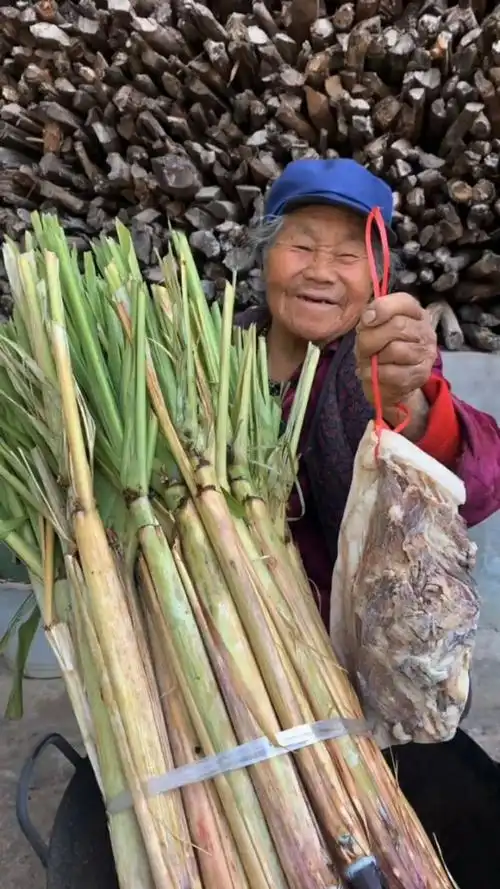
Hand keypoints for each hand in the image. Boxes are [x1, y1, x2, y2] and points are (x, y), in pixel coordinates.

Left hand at [355, 292, 436, 436]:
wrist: (385, 383)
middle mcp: (425, 331)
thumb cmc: (378, 350)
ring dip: (376, 358)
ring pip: (396, 350)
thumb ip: (371, 316)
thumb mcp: (369, 329)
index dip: (382, 308)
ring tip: (373, 362)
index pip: (404, 302)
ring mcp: (426, 354)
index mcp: (414, 313)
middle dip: (372, 338)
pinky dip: (377, 374)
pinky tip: (377, 374)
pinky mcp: (420, 375)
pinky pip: (393, 372)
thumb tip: (369, 316)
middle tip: (364, 348)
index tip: (366, 321)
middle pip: (398, 326)